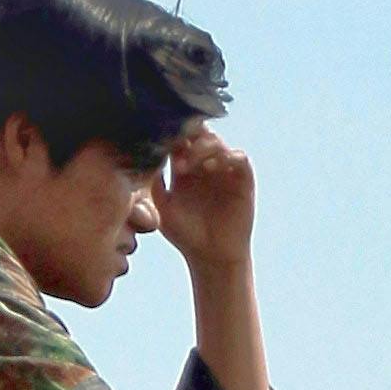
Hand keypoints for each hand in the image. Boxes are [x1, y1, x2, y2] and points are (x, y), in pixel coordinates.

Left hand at [150, 125, 255, 262]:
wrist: (211, 256)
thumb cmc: (185, 234)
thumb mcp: (163, 208)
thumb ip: (155, 184)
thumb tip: (147, 158)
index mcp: (185, 166)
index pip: (179, 139)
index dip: (170, 136)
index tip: (158, 142)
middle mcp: (205, 163)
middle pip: (199, 133)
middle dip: (186, 135)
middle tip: (173, 148)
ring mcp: (225, 170)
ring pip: (216, 142)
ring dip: (201, 148)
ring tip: (186, 166)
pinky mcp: (243, 179)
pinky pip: (239, 157)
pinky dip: (226, 157)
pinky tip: (211, 168)